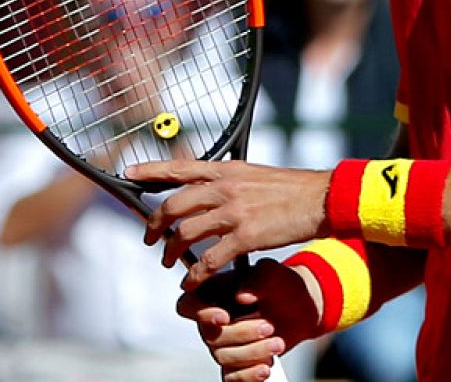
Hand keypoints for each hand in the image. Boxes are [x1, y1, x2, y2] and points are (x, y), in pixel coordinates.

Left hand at [127, 160, 332, 286]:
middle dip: (154, 224)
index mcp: (227, 170)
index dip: (150, 170)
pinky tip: (190, 282)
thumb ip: (229, 181)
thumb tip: (208, 188)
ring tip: (167, 262)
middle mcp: (226, 188)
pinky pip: (208, 260)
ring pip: (185, 233)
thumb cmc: (292, 189)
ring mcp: (234, 212)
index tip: (128, 172)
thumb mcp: (255, 175)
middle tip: (149, 237)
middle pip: (174, 205)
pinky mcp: (246, 237)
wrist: (322, 200)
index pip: (180, 167)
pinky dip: (194, 275)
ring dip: (170, 251)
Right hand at [178, 259, 319, 381]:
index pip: (188, 305)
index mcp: (214, 292)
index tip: (224, 317)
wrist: (302, 308)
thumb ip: (258, 277)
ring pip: (223, 357)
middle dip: (242, 334)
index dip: (201, 314)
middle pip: (210, 336)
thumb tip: (242, 296)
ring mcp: (224, 343)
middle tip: (269, 327)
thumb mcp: (274, 273)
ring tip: (277, 343)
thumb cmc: (281, 285)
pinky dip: (248, 375)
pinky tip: (265, 368)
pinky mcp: (237, 362)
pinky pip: (231, 376)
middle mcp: (214, 320)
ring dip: (252, 353)